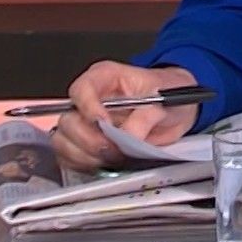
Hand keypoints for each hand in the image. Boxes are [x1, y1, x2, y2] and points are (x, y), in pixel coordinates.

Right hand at [50, 62, 199, 171]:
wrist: (178, 109)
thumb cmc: (169, 93)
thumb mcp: (166, 97)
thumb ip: (147, 116)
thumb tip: (129, 136)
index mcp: (105, 77)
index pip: (81, 89)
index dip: (88, 108)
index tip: (103, 123)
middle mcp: (88, 99)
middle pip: (68, 120)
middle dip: (89, 139)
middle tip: (113, 148)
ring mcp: (84, 122)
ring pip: (64, 141)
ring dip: (85, 155)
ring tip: (113, 156)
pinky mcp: (85, 143)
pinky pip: (70, 158)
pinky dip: (84, 164)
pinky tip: (104, 163)